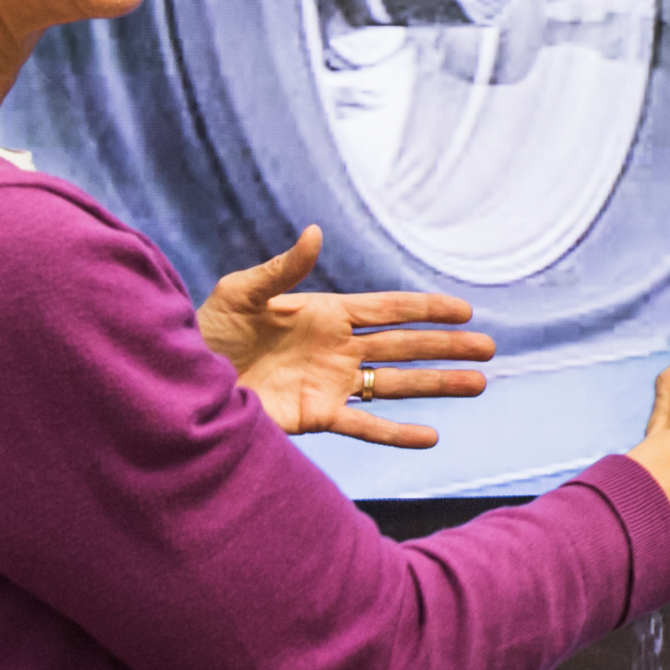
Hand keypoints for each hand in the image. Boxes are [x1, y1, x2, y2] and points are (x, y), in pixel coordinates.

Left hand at [197, 224, 493, 451]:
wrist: (180, 379)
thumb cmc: (204, 330)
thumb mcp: (240, 293)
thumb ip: (282, 269)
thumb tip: (315, 234)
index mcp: (324, 314)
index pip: (389, 309)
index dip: (428, 308)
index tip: (465, 310)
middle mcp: (337, 349)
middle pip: (405, 346)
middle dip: (447, 347)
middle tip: (489, 347)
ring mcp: (331, 384)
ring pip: (397, 384)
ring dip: (438, 385)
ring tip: (479, 385)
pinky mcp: (317, 416)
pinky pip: (366, 427)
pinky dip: (398, 433)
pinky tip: (431, 436)